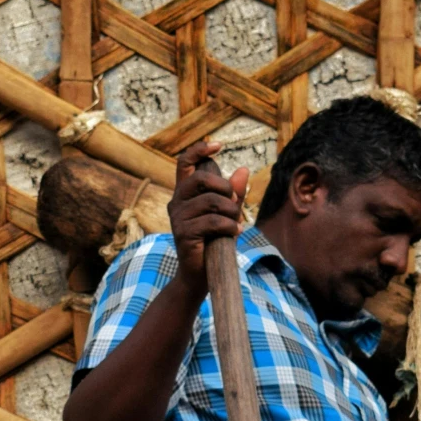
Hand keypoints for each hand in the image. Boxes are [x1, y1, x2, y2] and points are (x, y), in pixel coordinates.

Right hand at [169, 150, 248, 295]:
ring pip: (211, 202)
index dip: (199, 150)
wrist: (200, 275)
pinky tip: (235, 232)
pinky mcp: (183, 234)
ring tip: (236, 223)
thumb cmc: (213, 242)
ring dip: (231, 212)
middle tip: (235, 202)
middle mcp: (176, 202)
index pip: (184, 162)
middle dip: (225, 188)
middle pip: (200, 179)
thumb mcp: (227, 215)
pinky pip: (212, 222)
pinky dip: (229, 226)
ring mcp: (178, 218)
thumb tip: (243, 170)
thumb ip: (233, 194)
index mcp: (184, 194)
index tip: (219, 145)